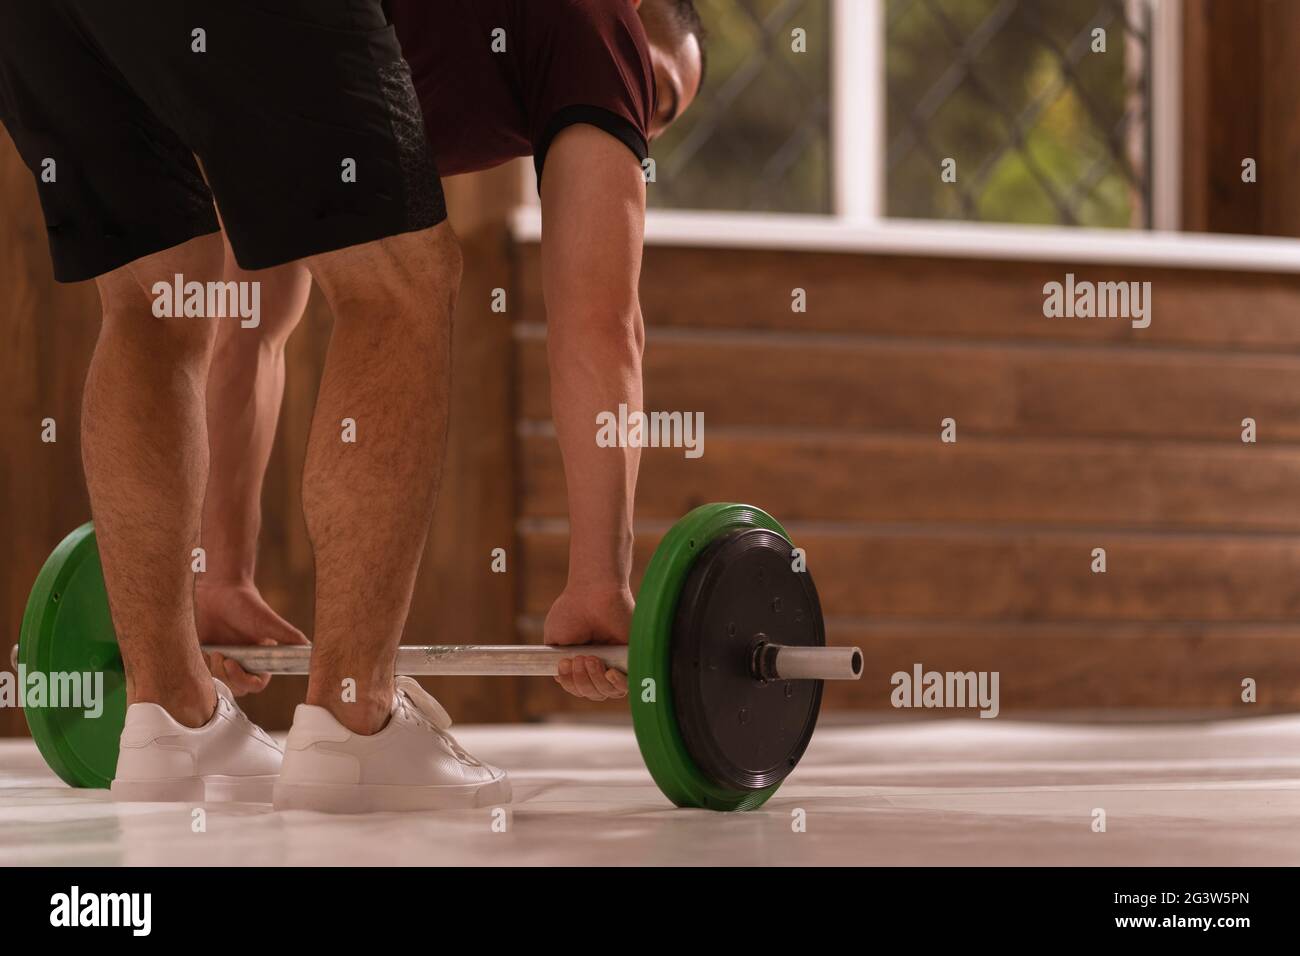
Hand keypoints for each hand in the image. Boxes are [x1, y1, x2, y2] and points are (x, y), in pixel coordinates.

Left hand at [194, 582, 309, 695]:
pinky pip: (203, 674)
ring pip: (220, 683)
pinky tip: (207, 650)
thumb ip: (289, 636)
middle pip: (238, 688)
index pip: (257, 684)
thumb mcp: (268, 621)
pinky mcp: (207, 658)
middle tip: (225, 659)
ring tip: (216, 651)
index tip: (235, 665)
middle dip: (229, 678)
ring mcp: (225, 661)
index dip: (247, 682)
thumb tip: (309, 648)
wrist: (219, 590)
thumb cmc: (247, 603)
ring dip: (216, 671)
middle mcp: (245, 663)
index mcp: (262, 659)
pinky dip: (203, 666)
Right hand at [544, 584, 632, 700]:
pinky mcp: (633, 658)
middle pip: (592, 693)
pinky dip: (617, 683)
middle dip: (581, 681)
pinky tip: (609, 671)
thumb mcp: (555, 638)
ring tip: (590, 658)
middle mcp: (601, 665)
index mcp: (582, 662)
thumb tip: (560, 679)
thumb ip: (557, 660)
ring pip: (607, 691)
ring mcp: (617, 662)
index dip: (570, 683)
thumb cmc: (572, 609)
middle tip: (579, 658)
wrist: (594, 591)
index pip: (577, 688)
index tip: (564, 666)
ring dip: (594, 680)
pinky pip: (628, 684)